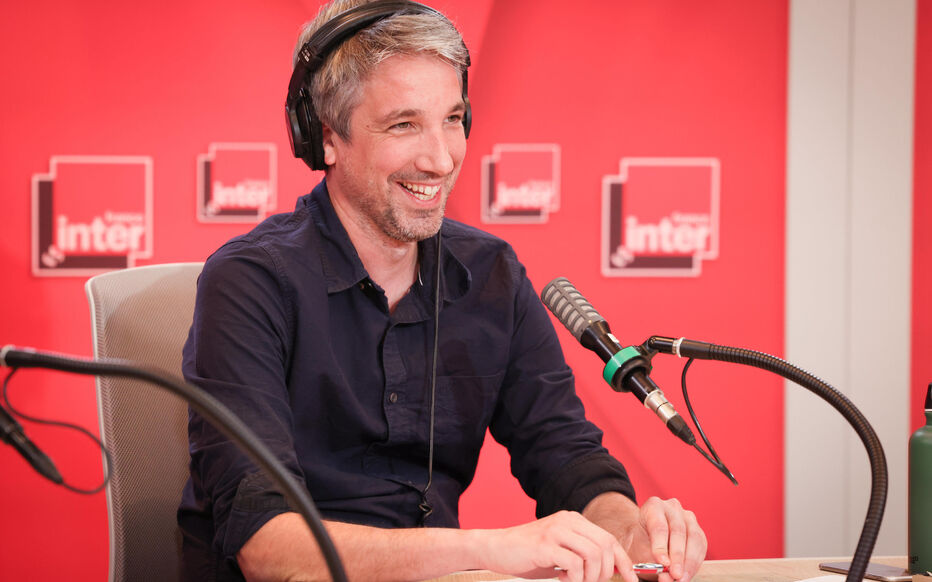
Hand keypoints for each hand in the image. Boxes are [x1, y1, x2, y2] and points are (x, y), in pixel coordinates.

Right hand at [480, 510, 632, 581]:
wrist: (495, 548)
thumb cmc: (527, 554)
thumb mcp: (560, 551)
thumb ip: (581, 555)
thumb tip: (609, 571)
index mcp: (573, 520)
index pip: (609, 539)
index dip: (624, 562)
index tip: (632, 579)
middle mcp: (567, 521)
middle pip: (605, 547)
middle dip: (606, 573)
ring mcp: (556, 531)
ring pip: (593, 555)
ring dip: (590, 577)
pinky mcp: (545, 545)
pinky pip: (574, 564)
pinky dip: (574, 578)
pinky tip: (561, 579)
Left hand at [584, 494, 706, 581]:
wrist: (646, 541)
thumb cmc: (640, 543)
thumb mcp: (639, 551)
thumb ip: (651, 561)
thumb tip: (666, 575)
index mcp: (653, 506)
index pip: (658, 526)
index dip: (661, 546)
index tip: (662, 563)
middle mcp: (672, 508)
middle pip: (678, 531)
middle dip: (677, 557)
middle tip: (674, 575)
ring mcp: (688, 518)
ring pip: (693, 539)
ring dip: (689, 563)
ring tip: (681, 578)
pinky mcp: (698, 531)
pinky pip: (700, 547)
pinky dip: (694, 563)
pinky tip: (687, 574)